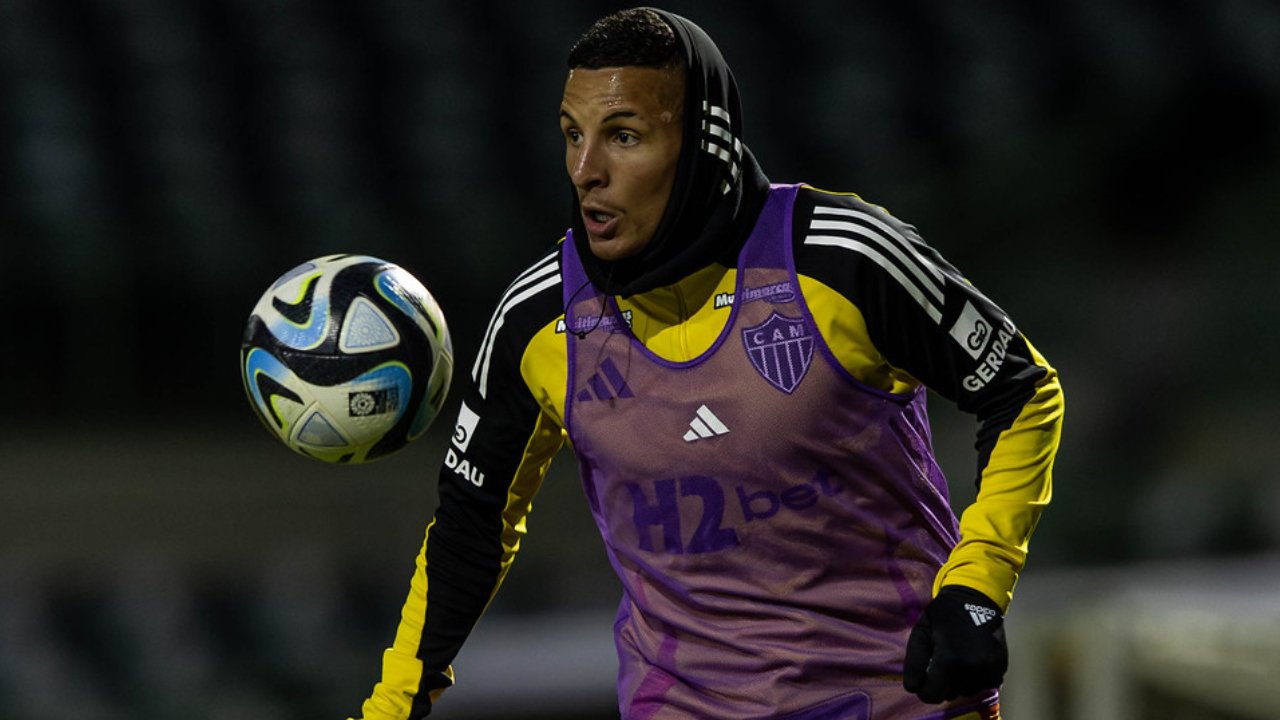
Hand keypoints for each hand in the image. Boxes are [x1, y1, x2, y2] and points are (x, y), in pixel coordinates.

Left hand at [903, 586, 1007, 702]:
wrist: (977, 598)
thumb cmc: (943, 615)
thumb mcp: (921, 631)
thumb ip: (914, 661)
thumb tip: (913, 688)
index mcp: (950, 658)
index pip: (931, 694)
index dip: (924, 688)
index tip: (925, 676)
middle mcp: (973, 668)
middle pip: (949, 694)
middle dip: (942, 683)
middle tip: (942, 660)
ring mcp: (990, 669)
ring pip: (966, 691)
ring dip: (959, 681)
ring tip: (957, 658)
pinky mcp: (1001, 669)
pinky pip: (982, 685)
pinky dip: (975, 677)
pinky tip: (971, 659)